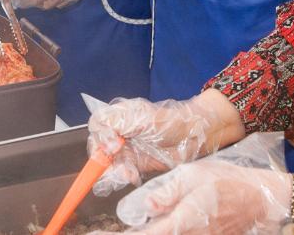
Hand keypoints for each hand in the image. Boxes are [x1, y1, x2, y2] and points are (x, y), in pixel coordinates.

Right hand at [88, 91, 246, 195]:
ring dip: (115, 170)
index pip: (97, 126)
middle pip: (100, 145)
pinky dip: (124, 176)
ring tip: (129, 174)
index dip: (99, 137)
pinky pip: (122, 171)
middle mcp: (121, 131)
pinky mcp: (137, 162)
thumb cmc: (173, 121)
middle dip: (105, 159)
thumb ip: (120, 122)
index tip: (111, 147)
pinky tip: (133, 176)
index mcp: (121, 115)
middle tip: (117, 167)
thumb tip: (104, 136)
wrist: (195, 136)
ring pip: (109, 161)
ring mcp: (128, 147)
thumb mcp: (145, 119)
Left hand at [112, 160, 291, 234]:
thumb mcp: (195, 176)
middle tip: (101, 232)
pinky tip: (154, 222)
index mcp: (182, 222)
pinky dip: (160, 230)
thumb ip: (168, 192)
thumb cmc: (229, 183)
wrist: (262, 201)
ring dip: (147, 230)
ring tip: (119, 228)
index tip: (97, 234)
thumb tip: (146, 206)